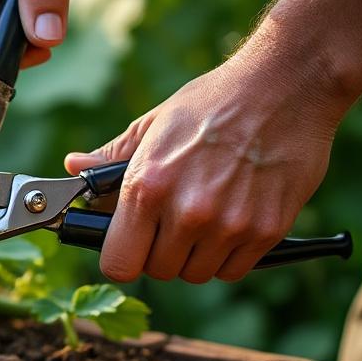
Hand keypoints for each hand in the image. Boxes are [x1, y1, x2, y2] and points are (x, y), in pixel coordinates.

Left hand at [64, 53, 342, 282]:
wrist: (287, 86)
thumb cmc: (214, 102)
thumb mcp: (154, 124)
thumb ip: (112, 157)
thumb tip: (75, 166)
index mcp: (148, 186)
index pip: (118, 264)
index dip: (122, 256)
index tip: (131, 243)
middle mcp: (187, 212)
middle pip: (159, 272)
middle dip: (160, 252)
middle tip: (172, 222)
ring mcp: (229, 225)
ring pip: (197, 274)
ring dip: (195, 256)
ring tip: (204, 216)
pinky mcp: (267, 230)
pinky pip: (234, 270)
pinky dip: (229, 255)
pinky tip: (232, 220)